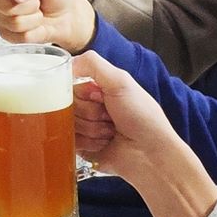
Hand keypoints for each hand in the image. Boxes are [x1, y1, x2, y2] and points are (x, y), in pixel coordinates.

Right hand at [0, 0, 94, 50]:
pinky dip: (36, 31)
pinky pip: (21, 36)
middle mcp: (1, 0)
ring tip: (38, 12)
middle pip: (5, 6)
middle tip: (37, 1)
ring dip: (35, 18)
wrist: (67, 15)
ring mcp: (2, 19)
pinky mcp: (9, 35)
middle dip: (29, 5)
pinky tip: (37, 25)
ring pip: (15, 23)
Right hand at [71, 52, 216, 216]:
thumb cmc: (141, 116)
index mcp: (99, 89)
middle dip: (90, 112)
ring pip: (68, 124)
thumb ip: (92, 64)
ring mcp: (85, 128)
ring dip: (92, 129)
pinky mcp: (82, 149)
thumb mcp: (120, 81)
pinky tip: (105, 144)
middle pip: (68, 105)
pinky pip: (70, 142)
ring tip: (111, 132)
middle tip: (110, 117)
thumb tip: (66, 63)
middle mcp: (90, 107)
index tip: (100, 97)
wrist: (150, 153)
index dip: (85, 93)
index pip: (71, 85)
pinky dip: (88, 143)